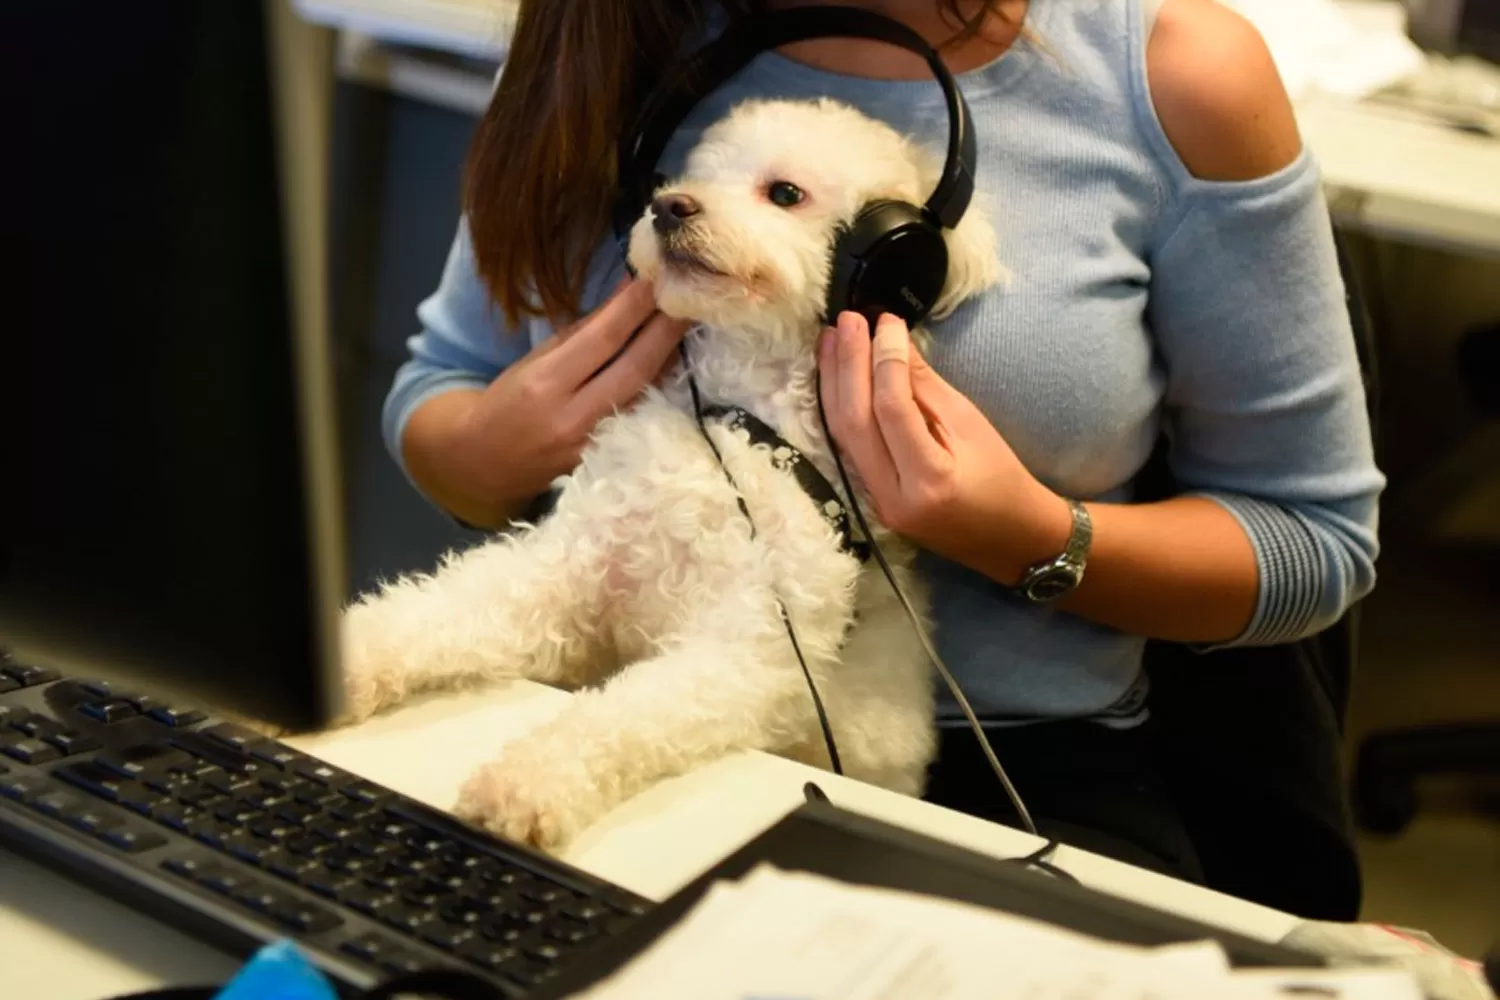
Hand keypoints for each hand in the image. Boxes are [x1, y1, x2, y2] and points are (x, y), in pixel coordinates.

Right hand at [406, 277, 690, 526]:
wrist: (485, 463)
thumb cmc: (507, 402)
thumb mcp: (535, 362)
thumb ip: (583, 332)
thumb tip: (627, 293)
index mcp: (545, 384)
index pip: (603, 338)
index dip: (634, 306)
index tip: (658, 278)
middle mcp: (572, 417)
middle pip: (635, 367)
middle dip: (666, 329)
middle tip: (691, 297)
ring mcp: (594, 445)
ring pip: (646, 393)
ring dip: (671, 356)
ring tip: (689, 324)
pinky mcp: (608, 463)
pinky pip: (642, 416)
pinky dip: (661, 387)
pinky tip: (676, 364)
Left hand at [817, 311, 1070, 584]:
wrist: (1010, 537)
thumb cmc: (1002, 477)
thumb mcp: (971, 424)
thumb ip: (925, 386)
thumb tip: (891, 339)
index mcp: (929, 480)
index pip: (892, 408)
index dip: (884, 358)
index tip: (886, 320)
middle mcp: (893, 497)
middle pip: (854, 422)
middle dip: (847, 365)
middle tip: (846, 320)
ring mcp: (875, 503)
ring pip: (841, 435)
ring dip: (833, 382)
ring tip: (829, 339)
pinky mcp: (869, 500)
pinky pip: (846, 448)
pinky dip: (838, 408)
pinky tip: (834, 377)